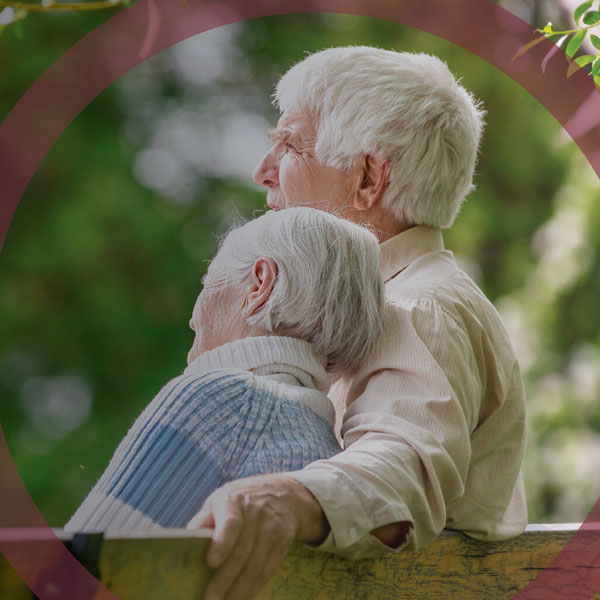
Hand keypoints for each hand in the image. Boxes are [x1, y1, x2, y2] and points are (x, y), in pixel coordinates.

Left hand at [187, 473, 329, 599]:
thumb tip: (186, 541)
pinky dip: (255, 587)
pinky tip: (243, 597)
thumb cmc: (241, 500)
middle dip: (225, 579)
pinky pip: (268, 569)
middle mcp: (256, 512)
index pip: (230, 522)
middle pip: (241, 551)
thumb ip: (204, 519)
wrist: (283, 493)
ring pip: (255, 565)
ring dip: (239, 590)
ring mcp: (272, 527)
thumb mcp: (221, 499)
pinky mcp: (283, 540)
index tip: (210, 563)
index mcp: (234, 500)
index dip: (222, 543)